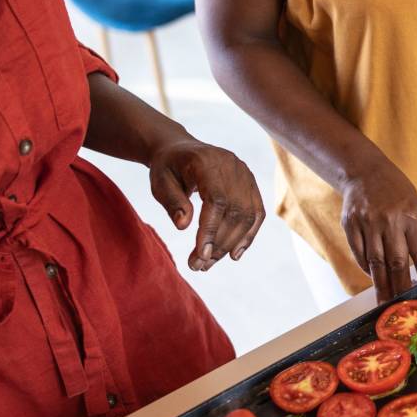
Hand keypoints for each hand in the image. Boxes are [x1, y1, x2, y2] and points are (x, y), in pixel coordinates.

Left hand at [150, 139, 264, 270]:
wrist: (181, 150)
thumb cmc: (168, 168)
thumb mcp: (160, 182)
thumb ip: (172, 202)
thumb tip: (184, 225)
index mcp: (207, 162)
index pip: (217, 200)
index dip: (211, 229)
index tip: (200, 255)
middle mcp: (232, 166)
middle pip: (235, 211)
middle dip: (219, 243)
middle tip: (198, 266)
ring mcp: (245, 174)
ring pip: (248, 216)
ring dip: (230, 244)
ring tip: (209, 263)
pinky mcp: (251, 184)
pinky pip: (256, 214)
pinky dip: (247, 236)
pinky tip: (234, 255)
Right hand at [341, 160, 416, 299]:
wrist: (364, 170)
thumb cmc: (395, 191)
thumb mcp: (415, 210)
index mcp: (411, 216)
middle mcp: (389, 220)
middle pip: (396, 261)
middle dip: (401, 287)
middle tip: (403, 308)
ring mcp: (367, 223)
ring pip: (375, 262)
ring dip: (382, 285)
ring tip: (386, 302)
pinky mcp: (350, 225)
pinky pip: (359, 254)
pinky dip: (367, 268)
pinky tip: (373, 277)